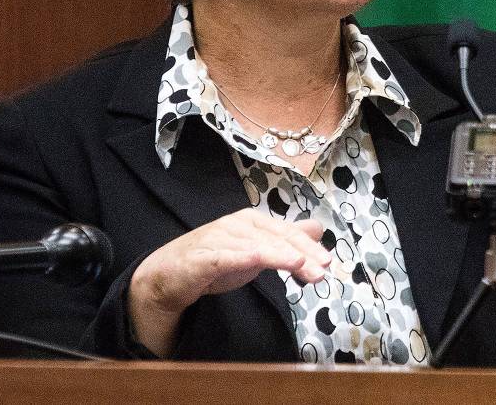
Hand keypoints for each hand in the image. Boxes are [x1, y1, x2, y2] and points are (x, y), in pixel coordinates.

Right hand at [127, 209, 329, 356]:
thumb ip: (284, 239)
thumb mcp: (255, 250)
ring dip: (281, 256)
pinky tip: (260, 259)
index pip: (286, 233)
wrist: (168, 274)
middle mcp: (237, 224)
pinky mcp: (204, 257)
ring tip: (302, 265)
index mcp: (252, 221)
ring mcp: (220, 238)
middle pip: (275, 237)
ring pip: (256, 246)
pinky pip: (227, 256)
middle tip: (322, 269)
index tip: (327, 262)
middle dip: (302, 252)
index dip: (308, 246)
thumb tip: (317, 229)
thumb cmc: (214, 260)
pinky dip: (245, 256)